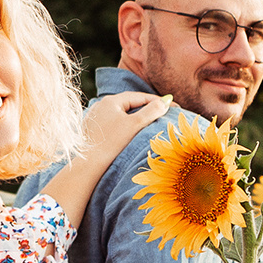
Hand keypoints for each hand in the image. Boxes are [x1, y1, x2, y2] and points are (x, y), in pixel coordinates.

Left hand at [34, 92, 166, 230]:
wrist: (88, 165)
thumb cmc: (112, 144)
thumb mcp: (135, 125)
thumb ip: (151, 111)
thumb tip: (166, 101)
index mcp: (110, 101)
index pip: (139, 97)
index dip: (158, 101)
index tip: (174, 106)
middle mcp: (100, 106)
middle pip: (130, 104)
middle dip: (148, 108)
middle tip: (165, 113)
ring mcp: (95, 118)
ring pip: (122, 115)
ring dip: (137, 118)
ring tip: (151, 123)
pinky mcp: (93, 131)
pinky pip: (114, 124)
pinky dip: (126, 126)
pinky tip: (133, 134)